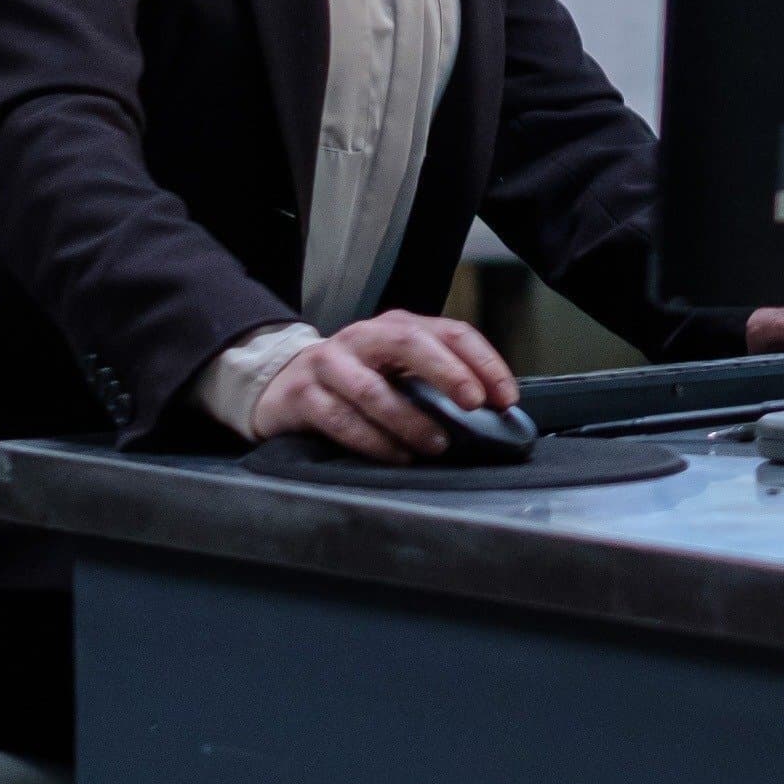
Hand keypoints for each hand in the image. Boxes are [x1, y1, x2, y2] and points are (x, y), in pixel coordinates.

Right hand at [250, 310, 518, 461]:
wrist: (277, 382)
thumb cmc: (353, 377)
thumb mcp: (395, 368)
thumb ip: (435, 379)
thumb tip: (490, 410)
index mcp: (396, 327)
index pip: (450, 332)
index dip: (484, 362)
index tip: (506, 397)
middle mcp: (364, 338)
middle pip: (410, 344)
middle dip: (449, 372)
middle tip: (475, 403)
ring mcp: (330, 364)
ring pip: (373, 389)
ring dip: (410, 419)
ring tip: (437, 444)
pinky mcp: (303, 396)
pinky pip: (341, 420)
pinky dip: (373, 442)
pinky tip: (397, 456)